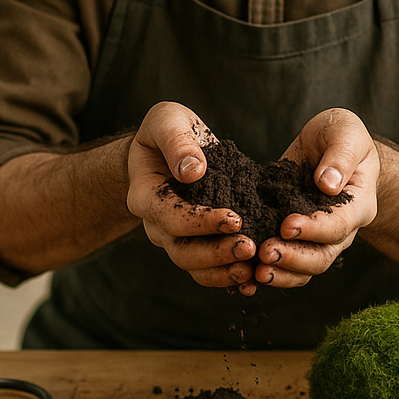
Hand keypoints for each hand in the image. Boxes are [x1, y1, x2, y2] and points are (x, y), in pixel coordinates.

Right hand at [126, 102, 256, 289]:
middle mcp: (156, 224)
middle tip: (250, 247)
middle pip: (182, 251)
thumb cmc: (166, 129)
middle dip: (216, 253)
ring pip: (195, 267)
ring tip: (253, 267)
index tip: (234, 217)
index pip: (171, 218)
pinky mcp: (196, 242)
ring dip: (224, 270)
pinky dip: (229, 277)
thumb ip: (177, 142)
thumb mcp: (166, 120)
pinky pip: (209, 269)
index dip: (201, 222)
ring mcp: (175, 238)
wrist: (169, 145)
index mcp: (145, 196)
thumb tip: (193, 171)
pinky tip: (254, 278)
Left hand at [249, 108, 378, 291]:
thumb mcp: (346, 134)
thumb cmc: (343, 135)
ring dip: (281, 272)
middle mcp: (342, 228)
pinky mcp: (295, 235)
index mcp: (358, 204)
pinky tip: (246, 274)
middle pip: (322, 256)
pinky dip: (270, 270)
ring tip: (255, 272)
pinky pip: (287, 262)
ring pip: (304, 267)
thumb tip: (327, 184)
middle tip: (265, 253)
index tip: (287, 225)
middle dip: (293, 258)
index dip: (313, 229)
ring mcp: (318, 236)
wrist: (331, 143)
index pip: (338, 225)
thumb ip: (340, 156)